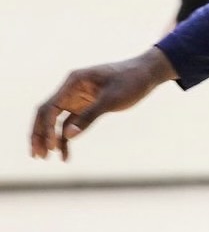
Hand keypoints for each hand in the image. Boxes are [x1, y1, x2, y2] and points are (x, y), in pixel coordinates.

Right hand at [30, 47, 176, 161]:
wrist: (147, 73)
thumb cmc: (131, 81)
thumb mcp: (112, 99)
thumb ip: (90, 116)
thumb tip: (67, 135)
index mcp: (74, 82)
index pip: (50, 106)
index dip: (45, 128)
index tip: (51, 147)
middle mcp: (71, 89)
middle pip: (46, 113)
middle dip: (39, 134)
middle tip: (37, 156)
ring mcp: (77, 98)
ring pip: (55, 120)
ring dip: (49, 138)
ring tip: (45, 158)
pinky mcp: (85, 106)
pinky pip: (69, 124)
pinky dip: (66, 138)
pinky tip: (65, 156)